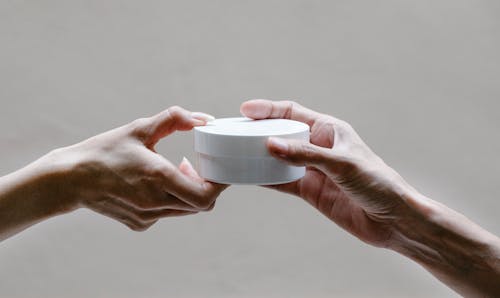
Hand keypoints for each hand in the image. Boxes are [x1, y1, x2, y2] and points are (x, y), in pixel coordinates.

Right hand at [36, 106, 225, 230]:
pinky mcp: (140, 223)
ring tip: (173, 170)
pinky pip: (167, 214)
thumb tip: (203, 119)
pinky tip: (154, 185)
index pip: (206, 195)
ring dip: (188, 191)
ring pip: (185, 210)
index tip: (218, 168)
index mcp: (158, 177)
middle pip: (200, 204)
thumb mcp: (139, 129)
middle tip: (192, 166)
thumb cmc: (104, 151)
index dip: (219, 184)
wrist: (70, 179)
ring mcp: (148, 216)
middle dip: (205, 185)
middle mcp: (155, 202)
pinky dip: (171, 200)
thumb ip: (174, 119)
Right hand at [240, 99, 422, 246]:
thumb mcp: (342, 164)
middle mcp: (318, 147)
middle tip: (235, 134)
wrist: (393, 220)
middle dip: (259, 132)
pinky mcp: (311, 191)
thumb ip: (306, 155)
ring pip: (279, 158)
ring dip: (259, 156)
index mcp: (329, 130)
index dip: (269, 110)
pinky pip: (282, 181)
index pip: (293, 113)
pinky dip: (266, 179)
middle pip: (282, 134)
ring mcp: (313, 170)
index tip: (245, 111)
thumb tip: (270, 145)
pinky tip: (250, 177)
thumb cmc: (378, 183)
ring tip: (236, 154)